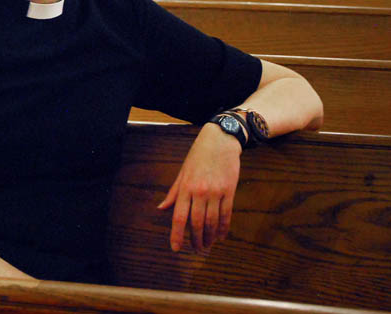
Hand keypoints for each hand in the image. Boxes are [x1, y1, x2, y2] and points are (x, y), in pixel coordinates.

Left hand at [157, 123, 241, 252]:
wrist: (221, 140)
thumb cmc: (198, 155)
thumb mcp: (182, 172)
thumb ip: (173, 192)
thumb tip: (161, 208)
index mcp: (185, 187)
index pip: (179, 217)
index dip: (177, 235)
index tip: (176, 248)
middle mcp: (200, 192)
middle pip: (197, 223)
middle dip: (196, 240)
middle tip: (196, 250)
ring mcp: (216, 192)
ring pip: (212, 222)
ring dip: (210, 237)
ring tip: (207, 246)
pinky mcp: (229, 191)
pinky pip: (226, 214)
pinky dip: (223, 228)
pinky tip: (221, 236)